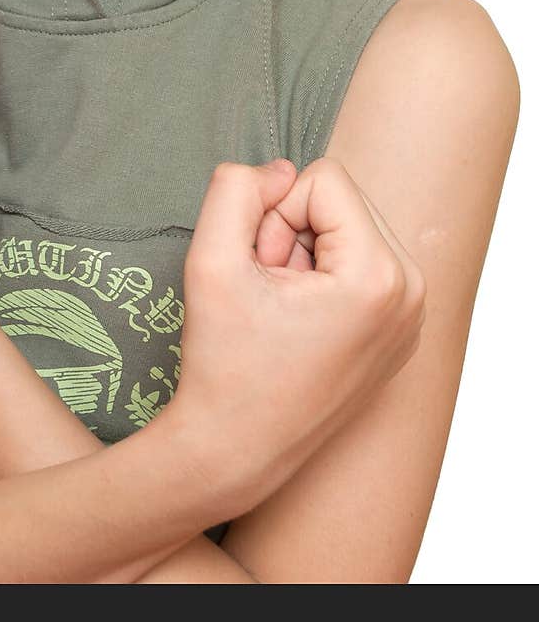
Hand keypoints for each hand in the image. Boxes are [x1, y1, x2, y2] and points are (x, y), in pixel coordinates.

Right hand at [170, 157, 426, 516]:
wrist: (235, 452)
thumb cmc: (224, 365)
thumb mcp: (210, 260)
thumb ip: (236, 189)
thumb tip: (278, 170)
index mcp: (380, 276)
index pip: (322, 179)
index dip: (274, 214)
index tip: (261, 270)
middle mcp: (412, 293)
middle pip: (340, 200)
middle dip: (292, 232)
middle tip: (269, 293)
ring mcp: (412, 315)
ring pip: (346, 227)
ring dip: (302, 254)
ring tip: (281, 308)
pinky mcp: (400, 328)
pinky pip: (356, 260)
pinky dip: (320, 277)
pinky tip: (298, 322)